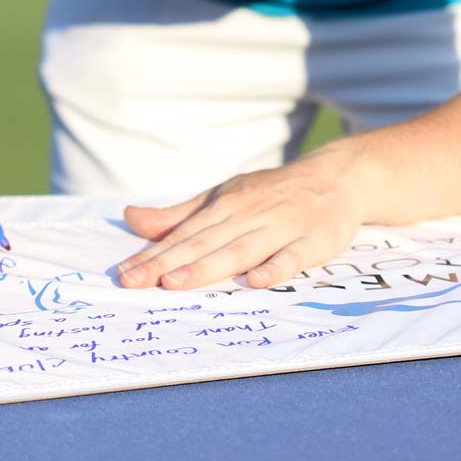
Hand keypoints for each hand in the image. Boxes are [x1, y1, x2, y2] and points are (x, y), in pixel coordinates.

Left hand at [115, 150, 370, 290]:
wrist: (337, 177)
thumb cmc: (271, 193)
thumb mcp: (224, 196)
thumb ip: (179, 215)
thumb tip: (130, 218)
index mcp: (225, 204)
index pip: (182, 234)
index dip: (152, 254)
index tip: (123, 273)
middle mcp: (249, 214)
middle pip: (203, 243)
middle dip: (167, 263)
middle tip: (134, 281)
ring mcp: (281, 227)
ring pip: (240, 250)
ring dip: (208, 267)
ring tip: (175, 283)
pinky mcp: (312, 241)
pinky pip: (292, 257)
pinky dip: (275, 268)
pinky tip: (256, 281)